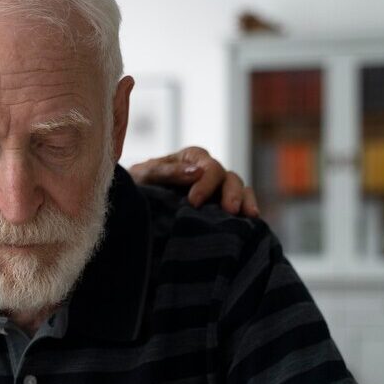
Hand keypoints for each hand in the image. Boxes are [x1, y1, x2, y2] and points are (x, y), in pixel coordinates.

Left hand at [128, 146, 259, 216]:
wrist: (132, 202)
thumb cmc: (138, 184)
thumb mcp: (145, 175)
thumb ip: (168, 171)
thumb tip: (196, 171)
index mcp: (192, 158)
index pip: (208, 167)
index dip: (206, 183)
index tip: (194, 202)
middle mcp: (208, 172)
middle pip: (229, 178)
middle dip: (232, 194)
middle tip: (230, 211)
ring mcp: (216, 190)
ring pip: (239, 191)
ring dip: (245, 202)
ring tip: (250, 217)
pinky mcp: (219, 207)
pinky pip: (238, 207)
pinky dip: (245, 214)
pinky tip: (250, 225)